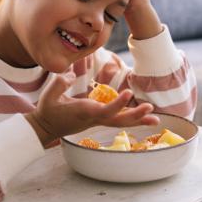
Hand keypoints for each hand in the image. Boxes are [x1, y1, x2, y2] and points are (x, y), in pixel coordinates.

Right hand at [26, 72, 159, 145]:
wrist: (46, 127)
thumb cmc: (48, 110)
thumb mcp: (49, 95)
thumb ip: (60, 84)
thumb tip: (70, 74)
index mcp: (84, 112)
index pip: (104, 110)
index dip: (117, 104)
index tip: (128, 93)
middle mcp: (94, 118)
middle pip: (118, 120)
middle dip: (135, 115)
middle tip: (151, 109)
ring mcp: (98, 121)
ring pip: (121, 122)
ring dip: (138, 120)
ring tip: (156, 119)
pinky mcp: (99, 120)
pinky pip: (118, 120)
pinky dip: (131, 119)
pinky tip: (143, 117)